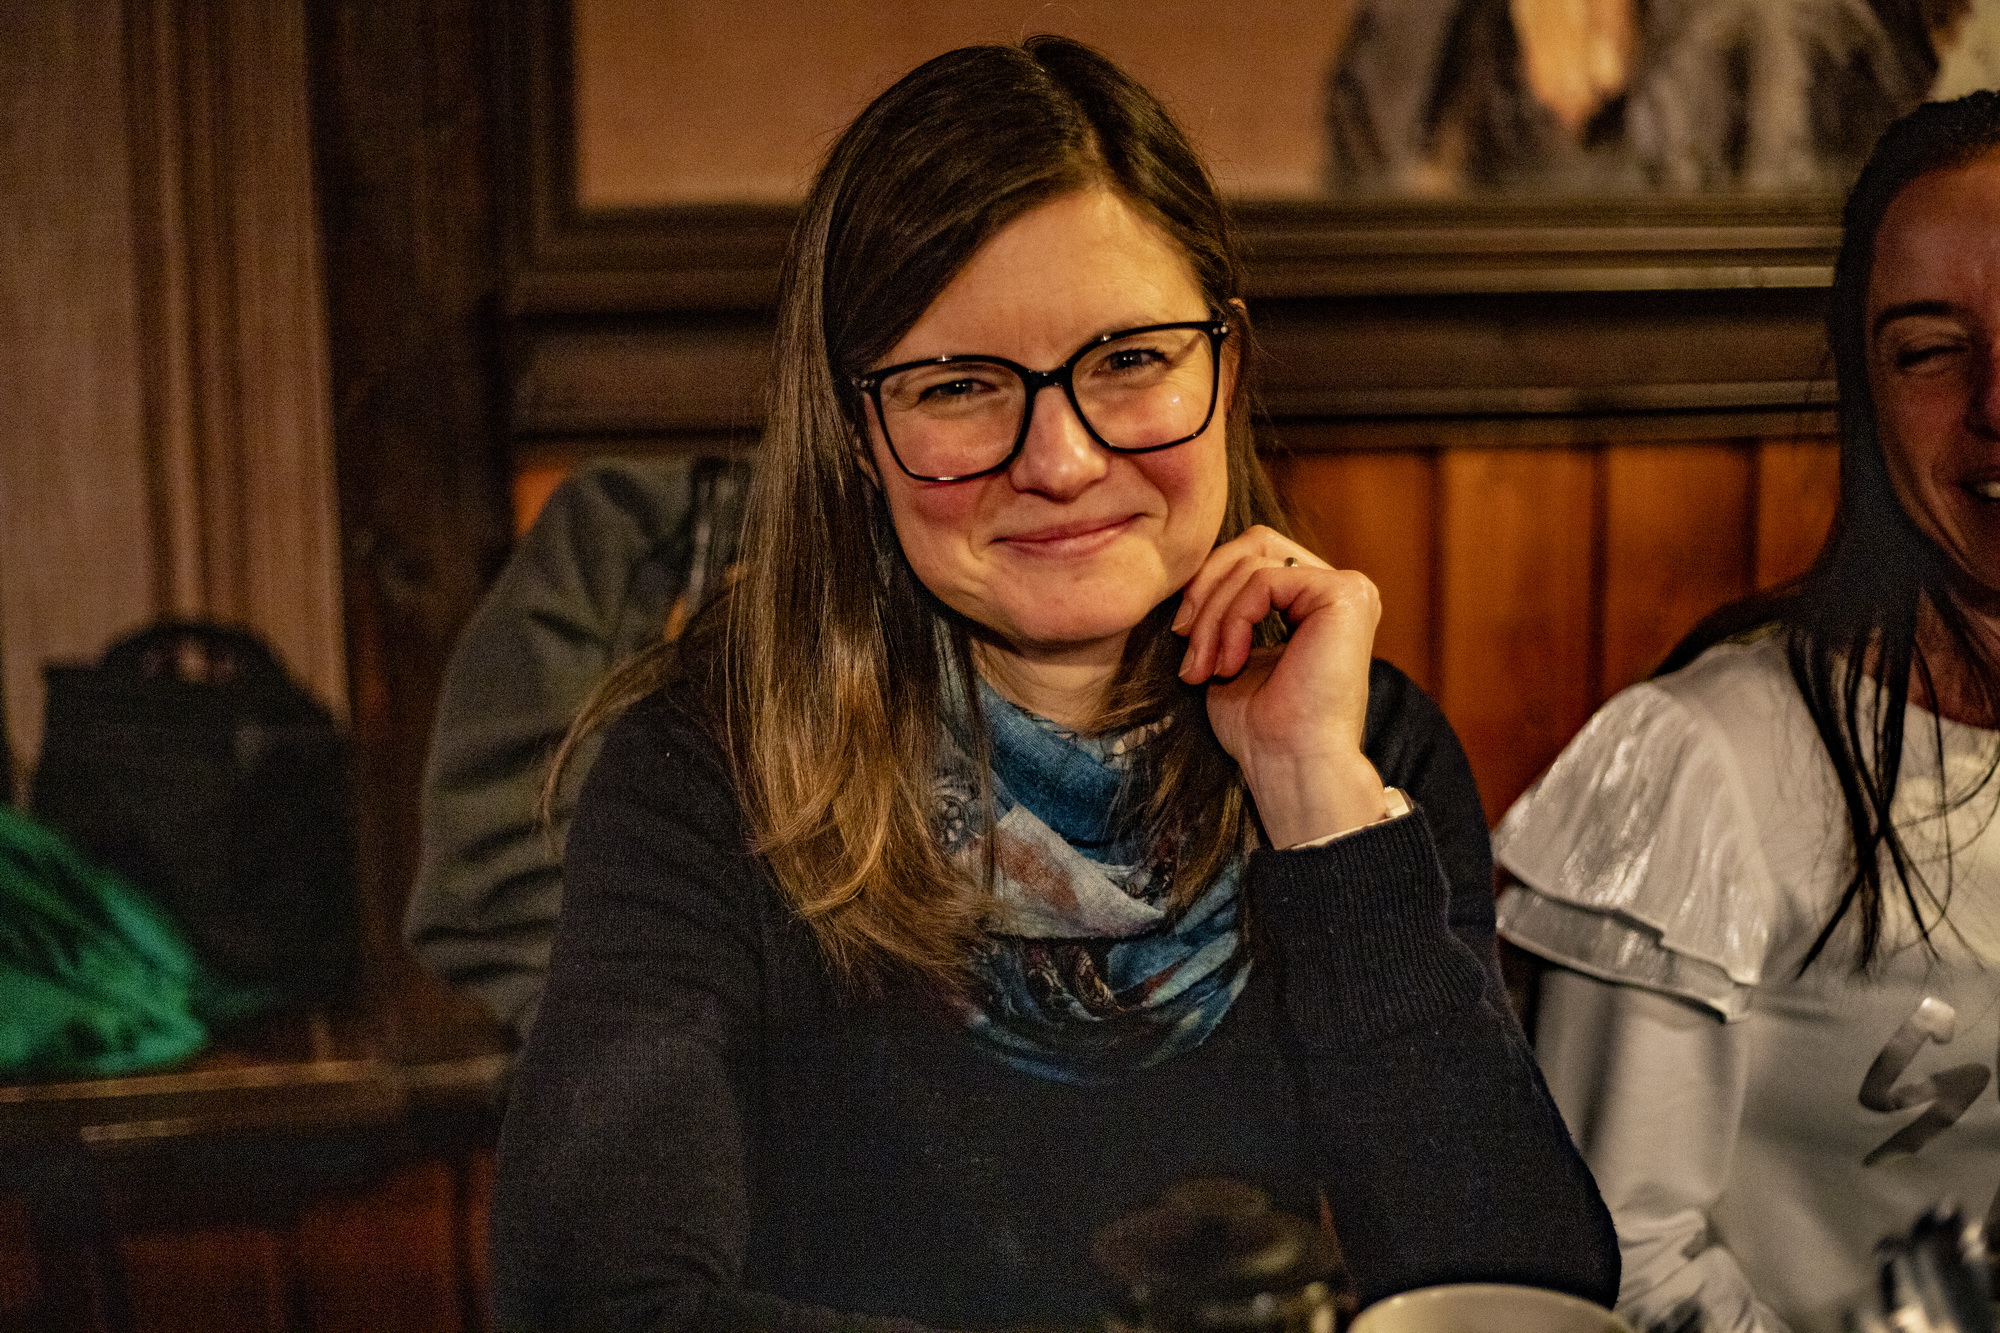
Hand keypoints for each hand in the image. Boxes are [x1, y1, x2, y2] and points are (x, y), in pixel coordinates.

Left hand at [1171, 526, 1388, 845]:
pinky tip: (1231, 663)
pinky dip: (1233, 620)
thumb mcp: (1229, 652)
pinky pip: (1264, 580)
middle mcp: (1340, 589)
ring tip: (1206, 666)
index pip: (1252, 557)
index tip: (1182, 639)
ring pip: (1251, 562)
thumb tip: (1188, 573)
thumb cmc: (1259, 727)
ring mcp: (1349, 588)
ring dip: (1213, 616)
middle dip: (1206, 591)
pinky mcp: (1346, 594)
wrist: (1289, 765)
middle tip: (1186, 644)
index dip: (1207, 587)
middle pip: (1252, 544)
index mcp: (1317, 602)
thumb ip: (1224, 607)